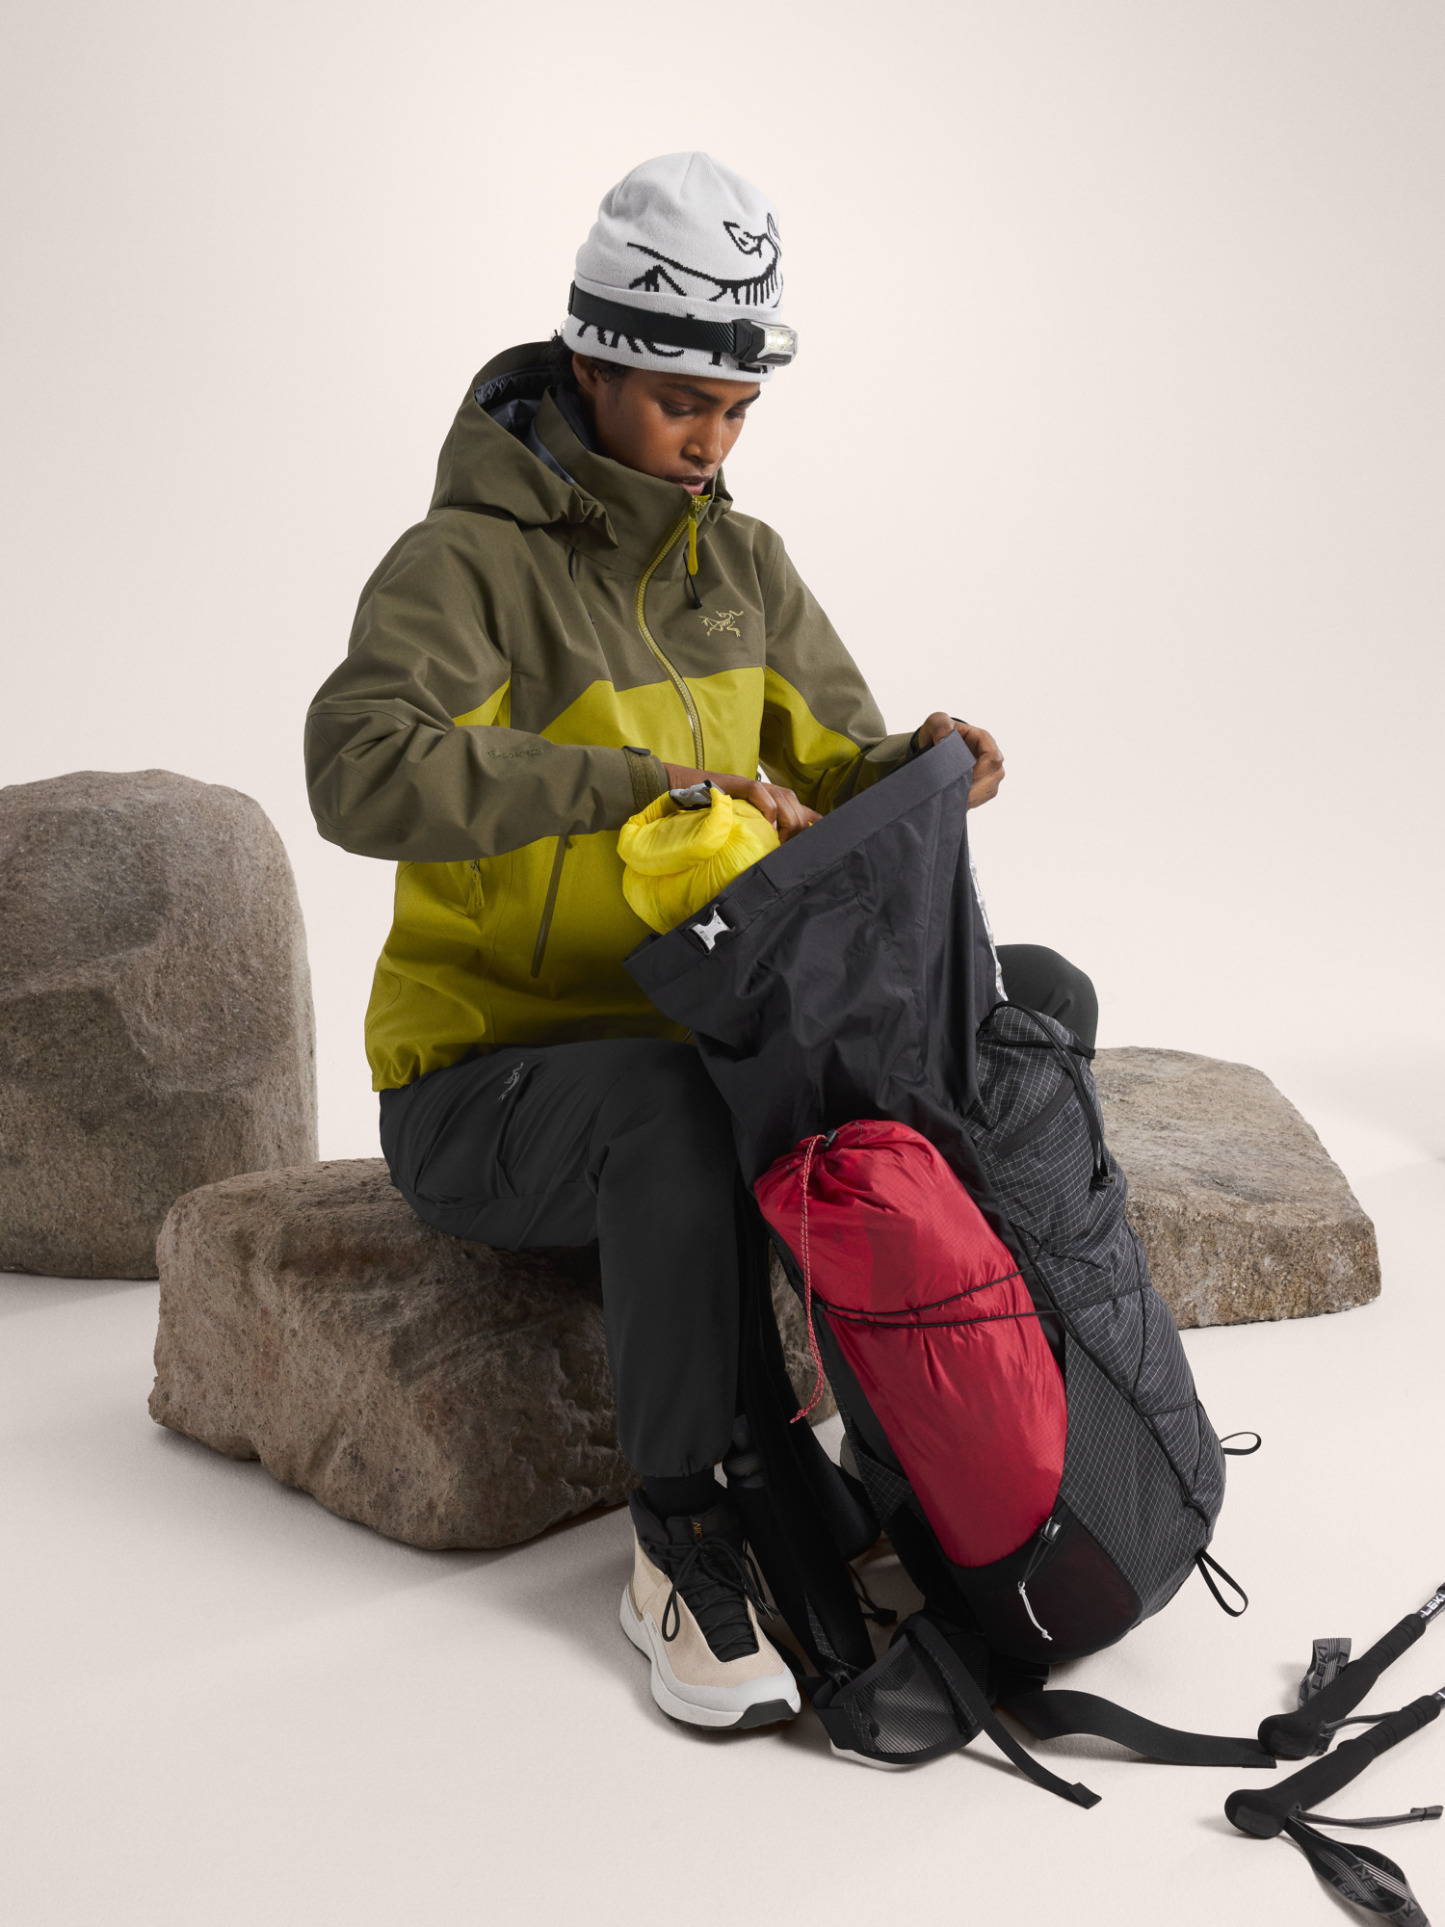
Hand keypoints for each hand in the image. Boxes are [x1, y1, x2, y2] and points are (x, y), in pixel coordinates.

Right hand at [661, 764, 819, 842]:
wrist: (683, 792)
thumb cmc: (712, 815)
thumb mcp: (743, 830)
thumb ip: (761, 840)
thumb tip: (775, 863)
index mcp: (774, 803)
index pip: (805, 813)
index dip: (816, 826)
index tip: (822, 844)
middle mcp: (769, 793)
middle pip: (799, 810)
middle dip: (798, 832)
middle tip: (786, 851)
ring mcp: (754, 787)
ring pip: (785, 801)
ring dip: (785, 823)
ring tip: (776, 842)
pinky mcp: (738, 784)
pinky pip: (761, 794)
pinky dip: (768, 811)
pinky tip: (766, 827)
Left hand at [913, 713, 1004, 809]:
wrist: (936, 744)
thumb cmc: (940, 731)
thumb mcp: (936, 722)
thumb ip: (940, 725)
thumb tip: (942, 741)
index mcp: (984, 739)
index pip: (992, 757)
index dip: (980, 771)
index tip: (962, 779)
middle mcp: (991, 756)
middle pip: (995, 776)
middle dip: (975, 789)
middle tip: (953, 795)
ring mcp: (990, 772)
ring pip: (991, 790)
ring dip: (972, 798)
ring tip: (952, 800)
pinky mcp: (984, 786)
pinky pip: (983, 798)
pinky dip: (970, 802)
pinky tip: (955, 802)